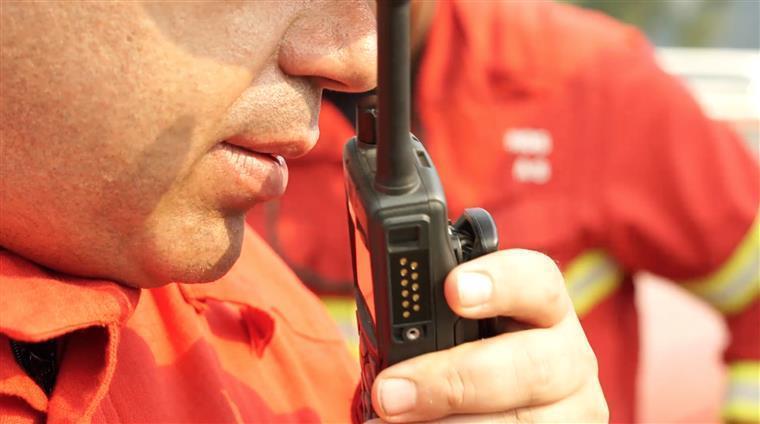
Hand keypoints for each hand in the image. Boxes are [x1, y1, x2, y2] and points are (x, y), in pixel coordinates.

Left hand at [368, 249, 607, 422]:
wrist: (499, 410)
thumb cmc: (469, 361)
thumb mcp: (461, 332)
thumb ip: (438, 324)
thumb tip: (383, 335)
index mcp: (545, 309)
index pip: (538, 280)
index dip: (499, 281)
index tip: (453, 290)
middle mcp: (570, 356)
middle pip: (529, 365)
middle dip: (452, 380)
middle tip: (391, 394)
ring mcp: (574, 407)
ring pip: (519, 422)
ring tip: (393, 423)